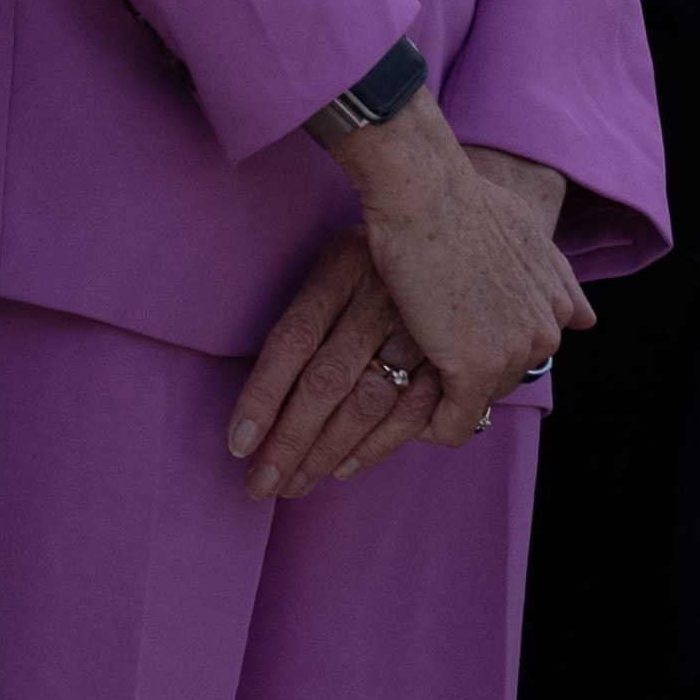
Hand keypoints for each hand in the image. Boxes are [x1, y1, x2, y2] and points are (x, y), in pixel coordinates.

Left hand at [222, 238, 440, 509]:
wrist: (459, 213)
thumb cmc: (388, 245)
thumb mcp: (342, 254)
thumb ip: (315, 312)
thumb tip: (270, 392)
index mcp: (343, 263)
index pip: (292, 339)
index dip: (262, 395)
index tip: (240, 444)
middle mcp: (380, 290)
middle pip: (325, 380)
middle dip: (290, 442)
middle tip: (261, 485)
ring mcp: (422, 320)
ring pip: (366, 400)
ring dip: (328, 451)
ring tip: (295, 485)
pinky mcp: (456, 347)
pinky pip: (413, 407)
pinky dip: (379, 445)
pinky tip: (345, 469)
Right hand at [328, 104, 585, 412]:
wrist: (426, 195)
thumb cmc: (459, 203)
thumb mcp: (527, 234)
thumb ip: (557, 279)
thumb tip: (587, 317)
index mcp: (557, 303)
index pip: (521, 350)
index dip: (483, 345)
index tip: (450, 331)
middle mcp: (546, 331)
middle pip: (499, 377)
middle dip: (464, 367)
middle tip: (423, 341)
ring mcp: (515, 353)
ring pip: (475, 400)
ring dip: (443, 392)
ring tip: (409, 359)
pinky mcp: (477, 372)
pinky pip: (455, 425)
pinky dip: (429, 425)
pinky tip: (407, 406)